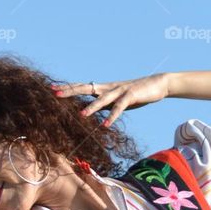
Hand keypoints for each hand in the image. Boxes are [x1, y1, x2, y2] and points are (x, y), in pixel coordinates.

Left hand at [53, 73, 169, 126]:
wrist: (158, 84)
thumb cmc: (136, 93)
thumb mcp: (116, 100)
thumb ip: (104, 105)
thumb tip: (92, 110)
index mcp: (103, 88)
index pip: (82, 87)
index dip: (68, 88)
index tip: (52, 89)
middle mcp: (108, 87)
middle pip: (86, 88)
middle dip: (70, 91)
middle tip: (55, 93)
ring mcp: (119, 90)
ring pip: (102, 99)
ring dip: (92, 107)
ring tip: (81, 115)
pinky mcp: (131, 96)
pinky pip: (120, 107)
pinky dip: (113, 116)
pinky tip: (106, 125)